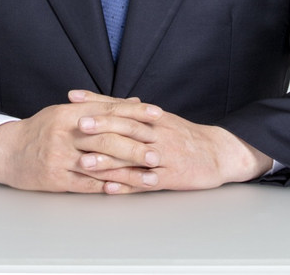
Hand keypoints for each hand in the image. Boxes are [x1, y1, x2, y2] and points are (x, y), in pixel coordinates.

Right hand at [0, 92, 162, 192]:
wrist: (7, 150)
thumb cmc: (41, 129)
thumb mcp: (67, 111)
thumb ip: (100, 107)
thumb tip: (134, 102)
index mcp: (70, 112)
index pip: (109, 110)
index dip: (135, 112)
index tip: (157, 114)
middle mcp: (66, 132)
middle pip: (107, 137)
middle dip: (135, 146)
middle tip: (157, 153)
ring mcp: (60, 156)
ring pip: (100, 164)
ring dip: (128, 172)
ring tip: (149, 176)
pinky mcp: (55, 178)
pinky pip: (85, 183)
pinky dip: (106, 186)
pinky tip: (123, 188)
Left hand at [72, 90, 272, 192]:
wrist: (216, 153)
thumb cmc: (180, 135)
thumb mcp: (157, 118)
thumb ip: (127, 109)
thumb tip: (94, 101)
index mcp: (152, 117)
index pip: (121, 106)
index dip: (97, 103)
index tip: (73, 100)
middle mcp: (157, 133)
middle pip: (127, 127)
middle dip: (102, 126)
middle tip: (78, 126)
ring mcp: (163, 156)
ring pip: (133, 157)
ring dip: (109, 160)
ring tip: (85, 162)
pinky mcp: (170, 178)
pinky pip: (146, 182)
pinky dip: (128, 185)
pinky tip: (109, 189)